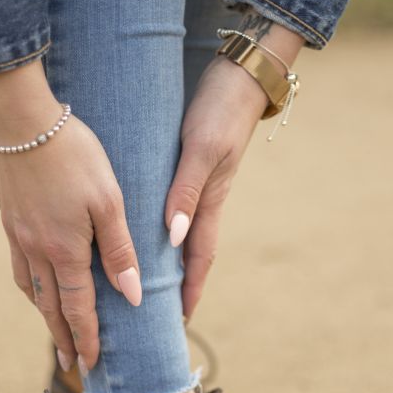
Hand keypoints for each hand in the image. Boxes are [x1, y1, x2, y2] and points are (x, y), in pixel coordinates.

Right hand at [0, 63, 140, 372]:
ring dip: (44, 314)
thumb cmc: (74, 155)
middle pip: (50, 306)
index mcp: (65, 250)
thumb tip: (131, 296)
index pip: (78, 307)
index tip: (91, 363)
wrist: (22, 119)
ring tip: (54, 329)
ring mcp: (19, 234)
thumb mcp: (108, 202)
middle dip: (62, 336)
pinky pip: (19, 264)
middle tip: (70, 363)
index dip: (86, 336)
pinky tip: (34, 283)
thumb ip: (120, 251)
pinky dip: (30, 285)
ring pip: (31, 287)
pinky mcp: (10, 217)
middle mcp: (37, 249)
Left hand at [165, 16, 303, 318]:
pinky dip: (167, 228)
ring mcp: (201, 184)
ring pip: (185, 232)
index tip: (180, 321)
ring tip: (154, 281)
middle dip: (180, 284)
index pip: (199, 257)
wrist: (240, 72)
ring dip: (172, 259)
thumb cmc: (220, 109)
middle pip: (192, 252)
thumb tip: (172, 238)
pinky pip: (178, 208)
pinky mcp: (194, 167)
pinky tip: (152, 230)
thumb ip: (185, 191)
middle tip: (163, 313)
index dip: (190, 289)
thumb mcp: (201, 149)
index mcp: (210, 200)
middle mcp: (206, 198)